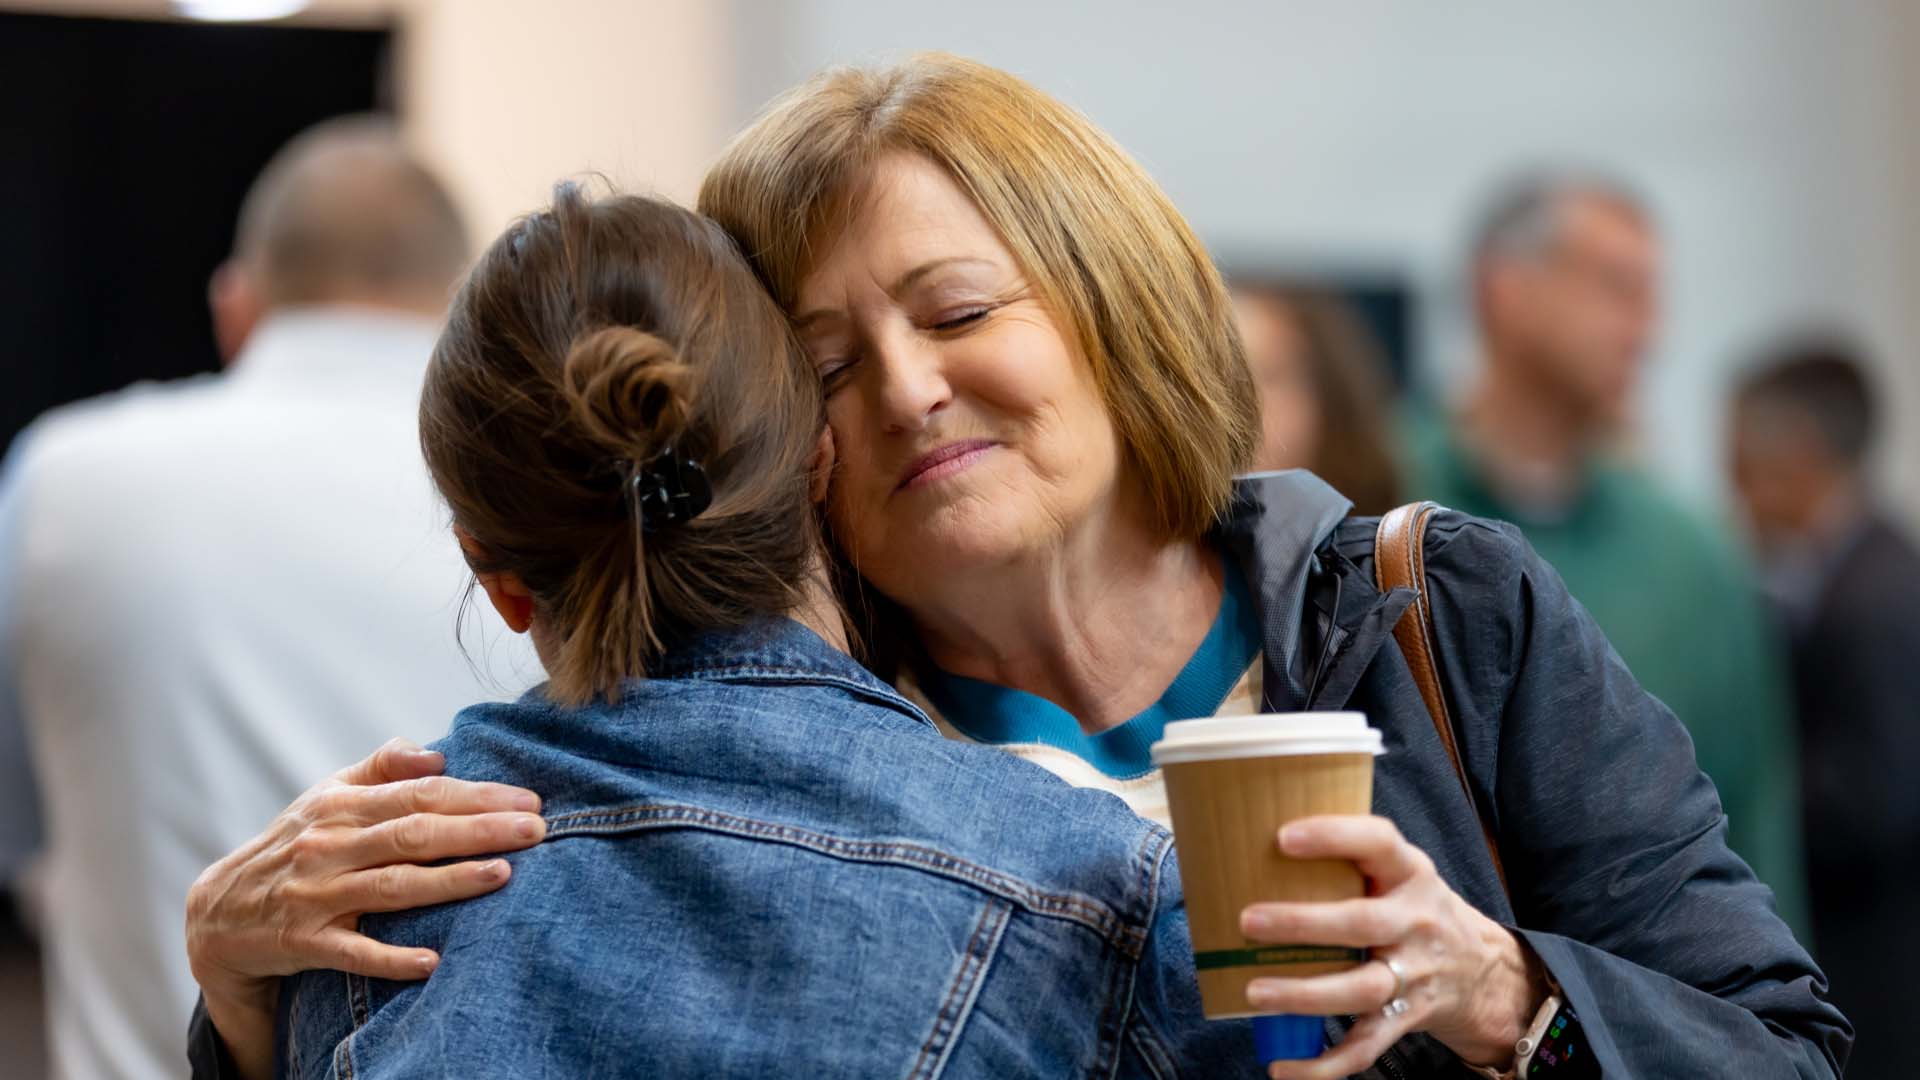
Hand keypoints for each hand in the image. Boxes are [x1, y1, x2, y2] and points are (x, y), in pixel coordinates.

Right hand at [184, 737, 546, 1078]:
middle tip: (536, 830)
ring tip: (503, 875)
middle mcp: (328, 846)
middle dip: (479, 830)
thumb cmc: (294, 846)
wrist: (217, 913)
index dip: (476, 795)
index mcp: (340, 805)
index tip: (528, 799)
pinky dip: (391, 959)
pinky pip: (352, 952)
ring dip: (450, 882)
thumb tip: (436, 755)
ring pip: (391, 887)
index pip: (419, 794)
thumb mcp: (326, 796)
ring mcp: (315, 895)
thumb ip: (382, 768)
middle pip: (414, 834)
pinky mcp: (303, 943)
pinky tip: (432, 962)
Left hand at [1238, 815, 1544, 1079]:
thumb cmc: (1411, 906)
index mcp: (1409, 871)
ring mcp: (1414, 973)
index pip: (1378, 841)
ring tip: (1255, 993)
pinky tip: (1284, 1068)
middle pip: (1362, 923)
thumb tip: (1249, 841)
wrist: (1480, 967)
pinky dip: (1324, 1064)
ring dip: (1305, 995)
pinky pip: (1366, 1045)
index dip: (1333, 836)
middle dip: (1303, 923)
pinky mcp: (1406, 1017)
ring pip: (1362, 989)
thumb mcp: (1396, 869)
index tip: (1282, 836)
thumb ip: (1347, 859)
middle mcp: (1414, 920)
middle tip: (1248, 921)